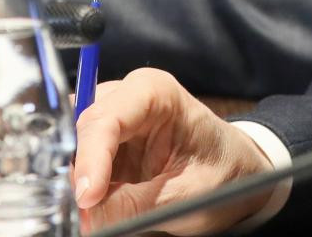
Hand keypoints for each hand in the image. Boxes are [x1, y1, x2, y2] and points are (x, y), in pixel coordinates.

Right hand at [72, 69, 275, 233]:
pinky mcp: (107, 146)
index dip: (90, 158)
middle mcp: (127, 98)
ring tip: (89, 211)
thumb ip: (135, 205)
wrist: (237, 175)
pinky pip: (81, 166)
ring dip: (76, 181)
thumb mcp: (186, 195)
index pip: (107, 118)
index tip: (86, 197)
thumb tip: (87, 219)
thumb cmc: (224, 173)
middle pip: (82, 130)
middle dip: (76, 171)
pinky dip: (84, 188)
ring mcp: (114, 120)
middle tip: (79, 211)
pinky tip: (94, 206)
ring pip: (74, 148)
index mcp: (155, 92)